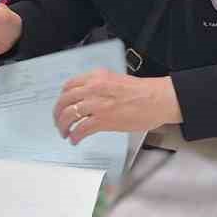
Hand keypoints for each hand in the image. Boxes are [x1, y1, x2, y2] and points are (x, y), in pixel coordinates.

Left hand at [53, 70, 181, 143]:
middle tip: (58, 122)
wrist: (158, 99)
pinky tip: (75, 139)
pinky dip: (75, 135)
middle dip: (58, 114)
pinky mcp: (103, 120)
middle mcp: (93, 88)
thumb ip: (100, 86)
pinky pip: (81, 129)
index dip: (62, 98)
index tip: (62, 105)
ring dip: (63, 126)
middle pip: (64, 101)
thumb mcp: (116, 80)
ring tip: (65, 133)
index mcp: (97, 77)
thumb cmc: (143, 91)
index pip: (69, 85)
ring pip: (69, 115)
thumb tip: (88, 97)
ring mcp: (97, 104)